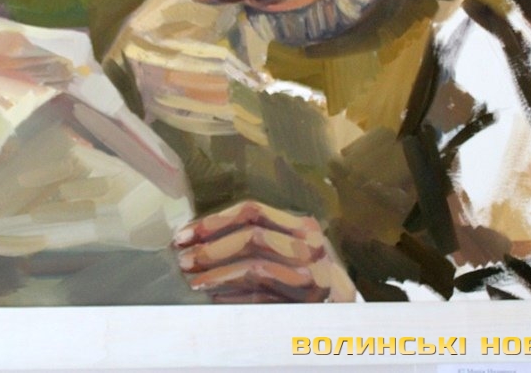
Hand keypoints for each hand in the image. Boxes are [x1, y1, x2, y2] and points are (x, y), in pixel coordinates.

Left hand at [173, 200, 355, 302]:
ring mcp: (314, 278)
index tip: (183, 235)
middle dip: (210, 248)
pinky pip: (262, 298)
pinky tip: (214, 299)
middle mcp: (313, 248)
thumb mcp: (291, 253)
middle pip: (252, 236)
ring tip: (193, 281)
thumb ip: (258, 240)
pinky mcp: (308, 307)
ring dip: (217, 274)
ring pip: (255, 267)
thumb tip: (196, 239)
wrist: (348, 320)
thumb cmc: (306, 282)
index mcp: (304, 227)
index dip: (214, 221)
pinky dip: (234, 298)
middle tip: (182, 260)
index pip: (252, 211)